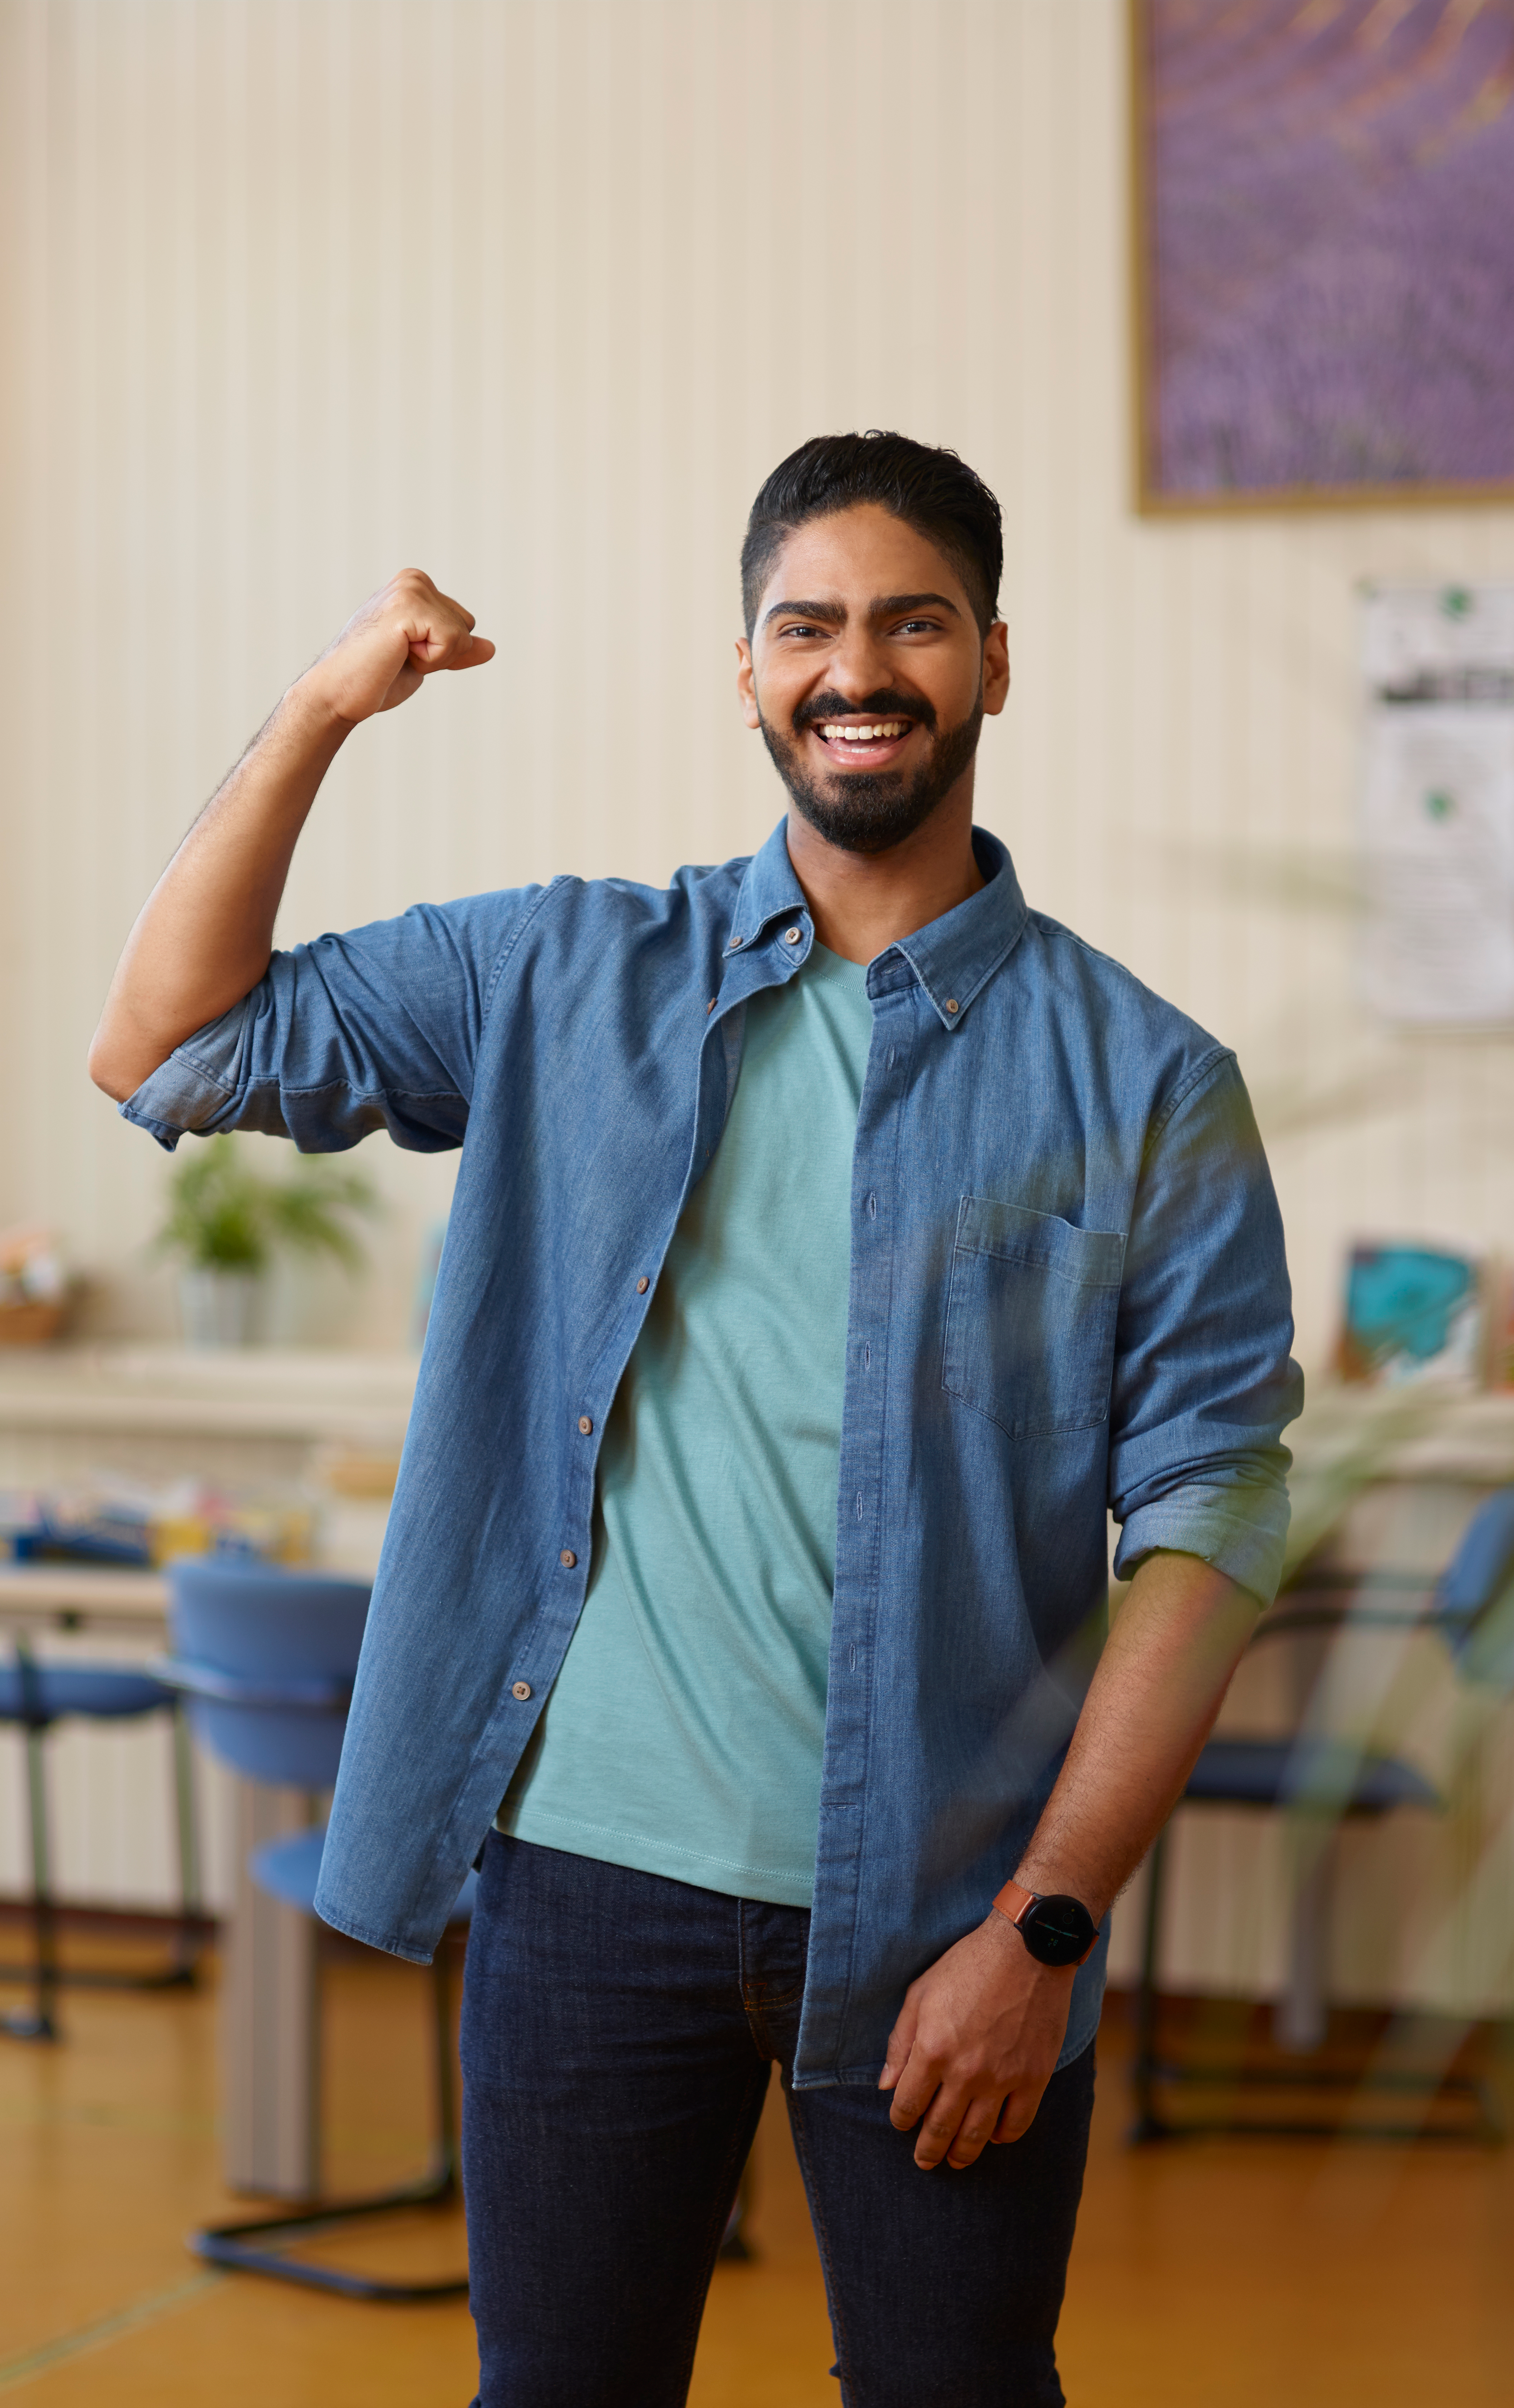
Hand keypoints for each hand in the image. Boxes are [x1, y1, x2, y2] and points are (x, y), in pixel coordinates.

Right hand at [299, 569, 494, 726]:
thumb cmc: (374, 677)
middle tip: (398, 658)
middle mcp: (413, 579)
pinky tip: (395, 656)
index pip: (464, 623)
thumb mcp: (426, 660)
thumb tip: (491, 648)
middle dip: (442, 653)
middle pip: (468, 625)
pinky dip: (430, 660)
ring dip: (434, 658)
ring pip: (462, 634)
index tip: (404, 654)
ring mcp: (410, 589)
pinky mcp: (408, 606)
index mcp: (415, 585)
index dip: (442, 651)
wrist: (338, 692)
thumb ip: (456, 649)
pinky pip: (452, 641)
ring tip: (394, 656)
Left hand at [878, 1913, 1073, 2171]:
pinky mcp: (1034, 2077)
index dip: (901, 2120)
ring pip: (977, 2135)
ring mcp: (1002, 2078)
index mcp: (932, 2050)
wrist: (1028, 1949)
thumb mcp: (921, 1993)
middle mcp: (965, 2072)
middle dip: (928, 2149)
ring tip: (955, 2161)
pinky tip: (994, 2137)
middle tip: (924, 2161)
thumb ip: (901, 2042)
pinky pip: (1017, 2124)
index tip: (901, 2124)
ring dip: (962, 2154)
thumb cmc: (968, 1965)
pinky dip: (1003, 2137)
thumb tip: (887, 2085)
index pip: (908, 2104)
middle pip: (941, 2128)